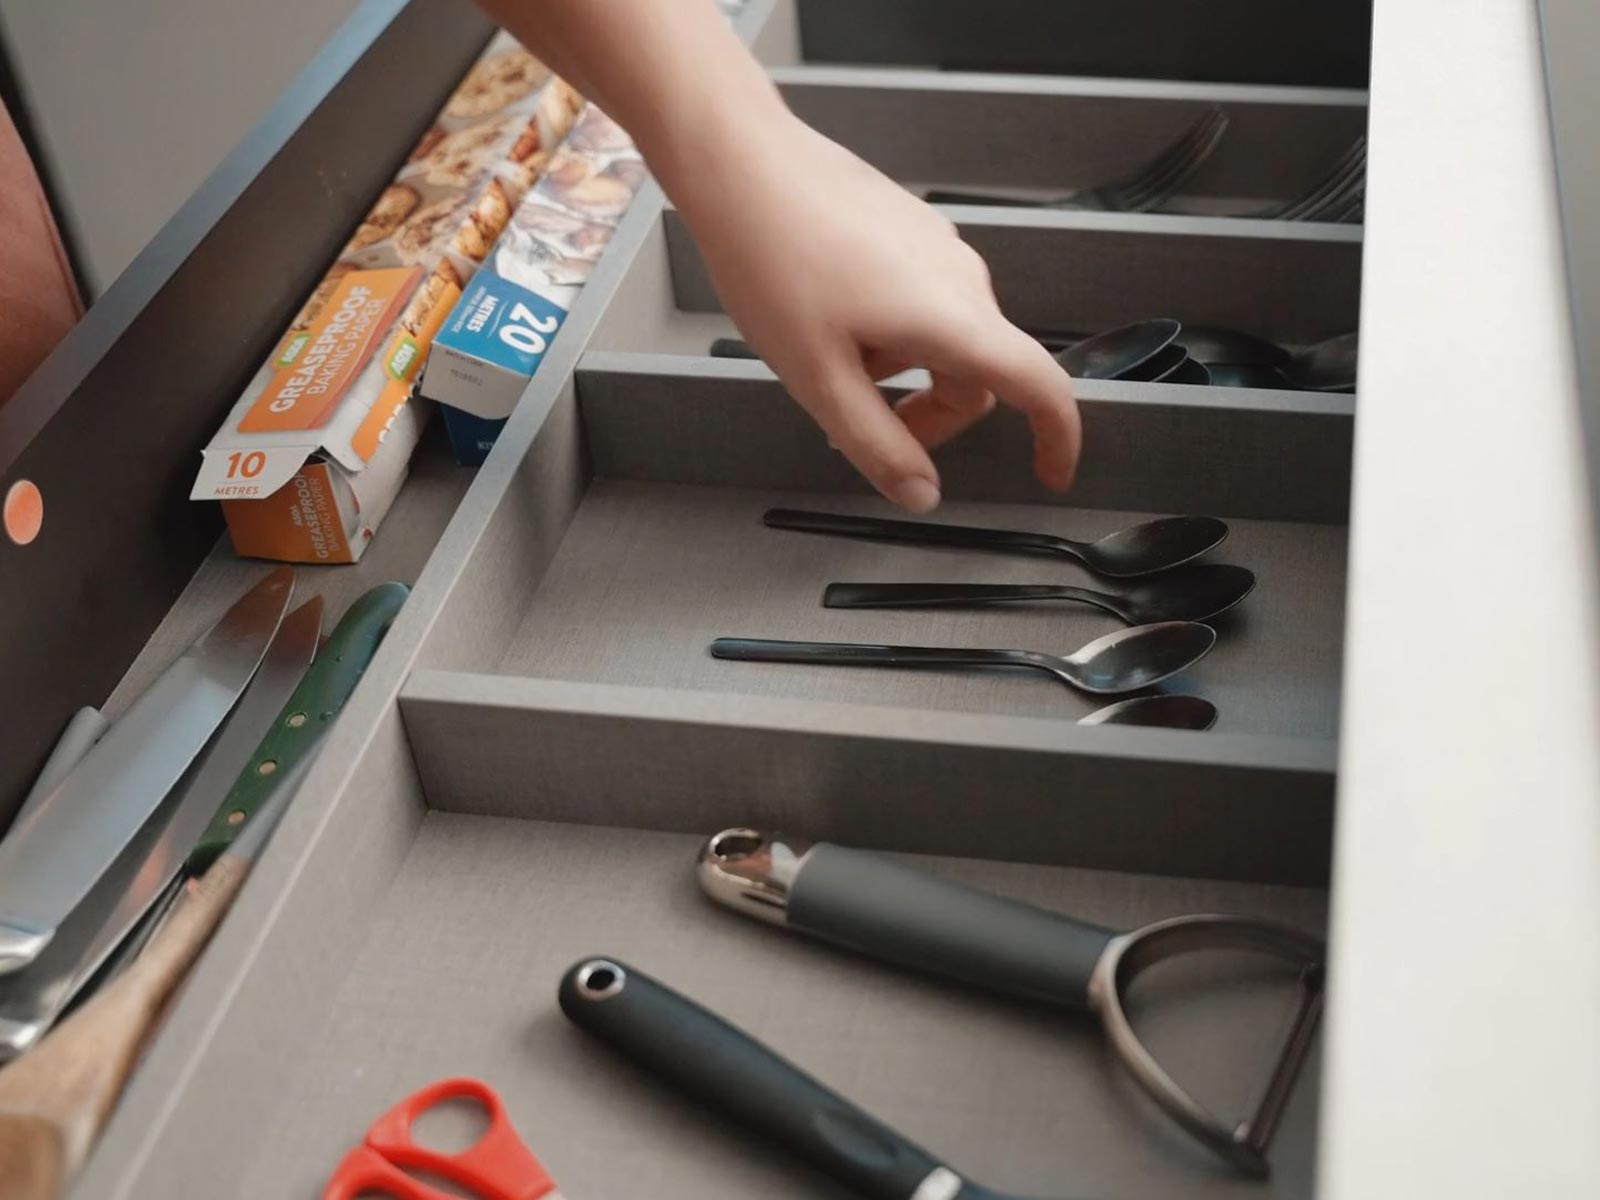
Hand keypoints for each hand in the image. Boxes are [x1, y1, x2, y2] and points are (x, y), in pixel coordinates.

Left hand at [671, 114, 1079, 512]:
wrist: (742, 165)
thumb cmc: (773, 257)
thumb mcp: (819, 379)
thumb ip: (878, 445)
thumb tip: (921, 494)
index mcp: (954, 320)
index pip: (1042, 388)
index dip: (1057, 439)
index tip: (1050, 473)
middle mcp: (962, 279)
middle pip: (977, 376)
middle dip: (931, 418)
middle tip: (861, 434)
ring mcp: (938, 249)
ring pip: (945, 341)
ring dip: (904, 375)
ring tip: (829, 366)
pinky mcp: (911, 231)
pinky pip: (923, 302)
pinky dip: (893, 335)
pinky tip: (831, 324)